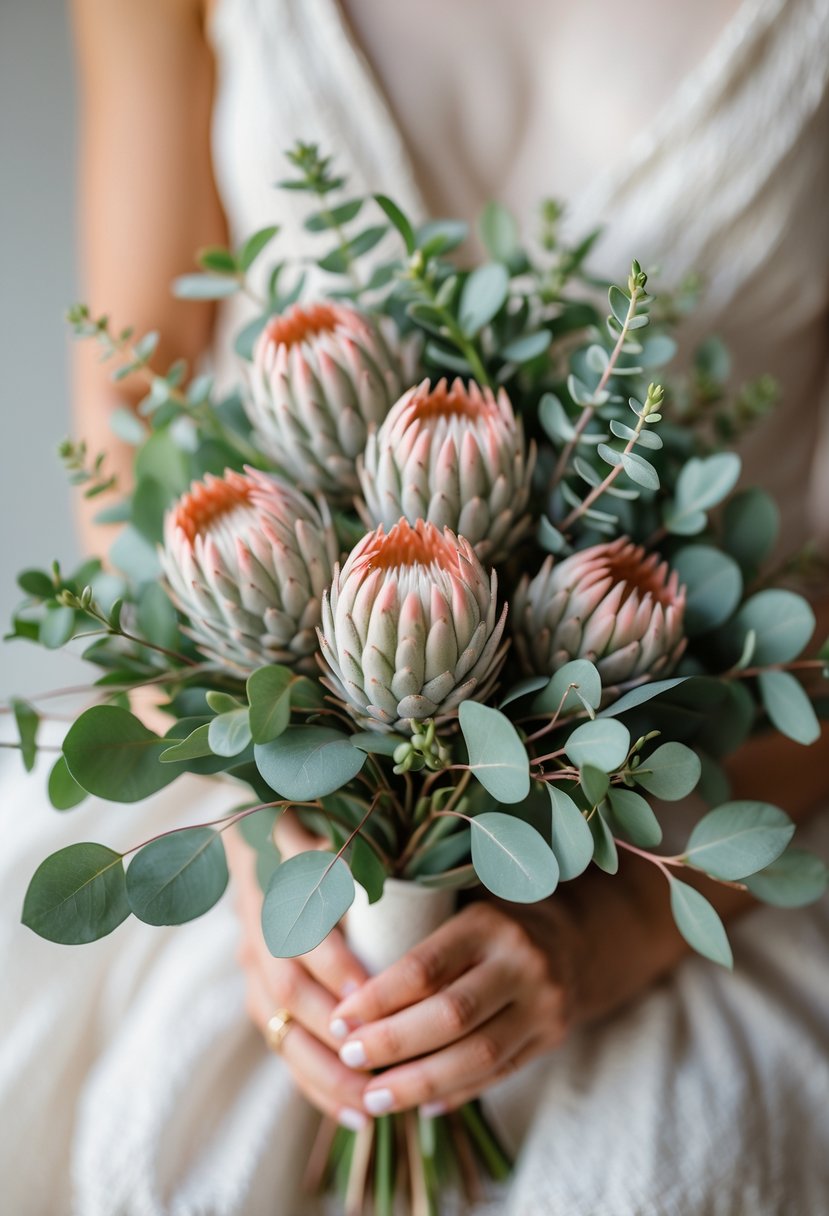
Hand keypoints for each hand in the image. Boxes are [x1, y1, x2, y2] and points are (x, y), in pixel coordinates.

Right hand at [228, 815, 372, 1131]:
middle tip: (380, 1063)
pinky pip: (283, 1049)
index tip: (371, 995)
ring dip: (325, 1074)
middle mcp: (256, 933)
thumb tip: (369, 860)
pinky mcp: (261, 998)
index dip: (333, 965)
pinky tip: (353, 1114)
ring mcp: (253, 969)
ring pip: (281, 1032)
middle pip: (287, 994)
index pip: (296, 936)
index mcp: (273, 887)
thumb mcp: (328, 830)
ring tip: (371, 1106)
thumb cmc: (313, 831)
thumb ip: (344, 848)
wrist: (258, 834)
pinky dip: (315, 1084)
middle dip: (334, 1034)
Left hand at [328, 899, 576, 1116]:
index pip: (425, 967)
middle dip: (393, 1044)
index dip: (378, 998)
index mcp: (487, 923)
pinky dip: (455, 1093)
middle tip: (349, 1058)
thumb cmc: (488, 918)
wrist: (573, 939)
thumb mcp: (456, 902)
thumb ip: (407, 919)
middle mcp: (522, 962)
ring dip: (419, 1083)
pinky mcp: (552, 1038)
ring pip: (477, 1056)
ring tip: (373, 1097)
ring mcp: (544, 1004)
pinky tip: (418, 1105)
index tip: (339, 1019)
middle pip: (450, 1016)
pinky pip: (498, 1075)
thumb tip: (328, 943)